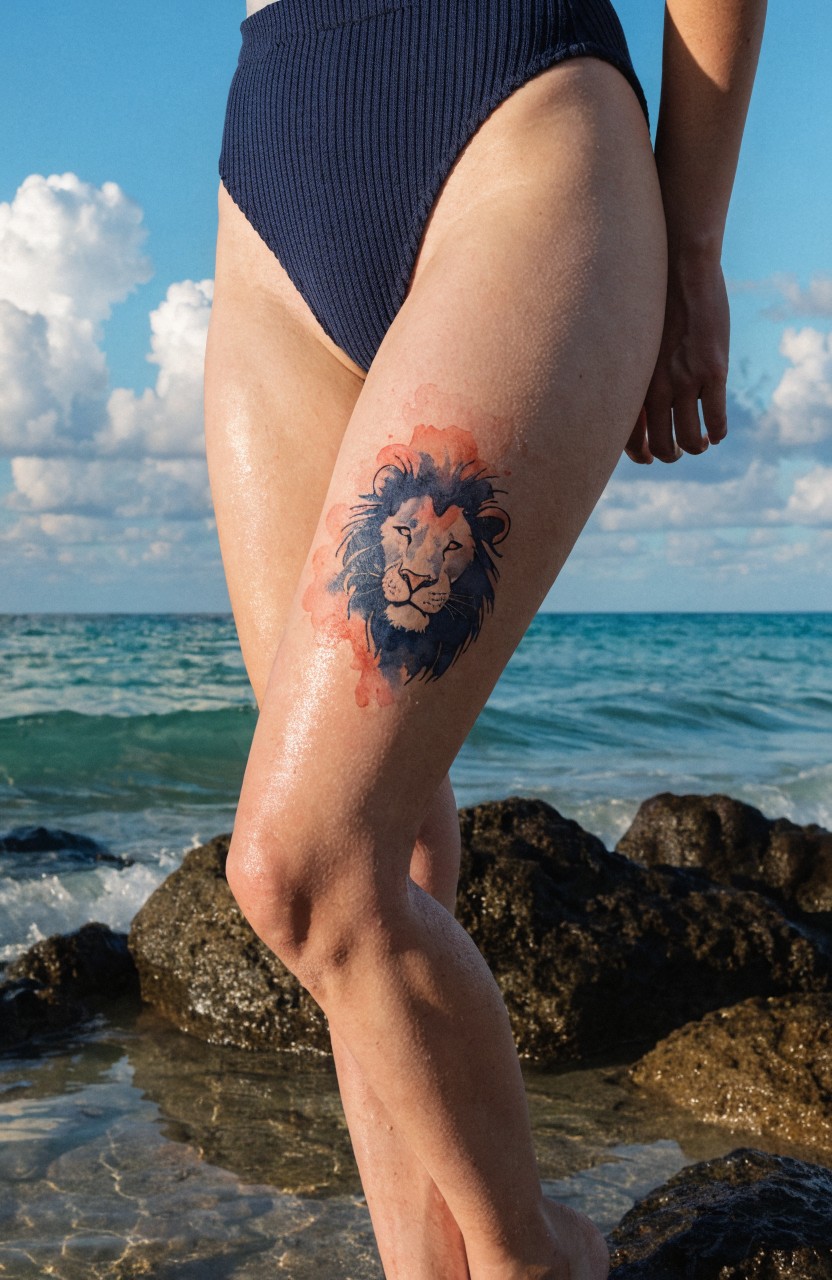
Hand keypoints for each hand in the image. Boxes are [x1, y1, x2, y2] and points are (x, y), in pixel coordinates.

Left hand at [626, 252, 729, 464]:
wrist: (679, 269)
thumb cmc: (652, 301)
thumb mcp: (632, 340)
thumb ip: (634, 368)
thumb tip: (632, 394)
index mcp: (632, 382)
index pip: (628, 436)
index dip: (639, 454)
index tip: (648, 456)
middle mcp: (655, 387)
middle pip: (660, 445)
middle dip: (670, 455)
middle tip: (679, 451)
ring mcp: (685, 381)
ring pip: (690, 438)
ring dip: (695, 447)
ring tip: (700, 443)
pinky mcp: (713, 371)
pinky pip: (716, 418)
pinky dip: (717, 432)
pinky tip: (717, 433)